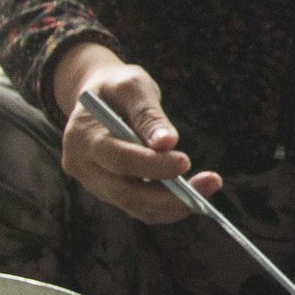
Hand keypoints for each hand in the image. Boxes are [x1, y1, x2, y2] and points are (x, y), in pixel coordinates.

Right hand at [54, 44, 217, 223]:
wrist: (97, 98)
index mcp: (83, 137)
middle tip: (211, 183)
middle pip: (126, 193)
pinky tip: (196, 194)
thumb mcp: (131, 86)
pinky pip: (140, 208)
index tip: (186, 162)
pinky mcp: (110, 192)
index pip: (119, 158)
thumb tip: (168, 143)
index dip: (152, 165)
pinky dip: (168, 206)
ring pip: (135, 206)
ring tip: (210, 185)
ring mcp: (95, 183)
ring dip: (175, 204)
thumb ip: (148, 114)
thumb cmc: (117, 87)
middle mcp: (83, 167)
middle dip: (170, 195)